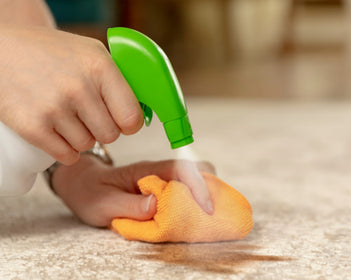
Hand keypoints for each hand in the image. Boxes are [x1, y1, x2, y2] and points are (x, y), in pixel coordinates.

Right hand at [0, 25, 143, 164]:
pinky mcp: (33, 127)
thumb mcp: (91, 52)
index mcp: (100, 67)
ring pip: (88, 145)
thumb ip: (118, 79)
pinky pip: (67, 155)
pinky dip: (65, 149)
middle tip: (88, 114)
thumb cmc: (52, 53)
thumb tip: (143, 111)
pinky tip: (57, 131)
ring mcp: (54, 108)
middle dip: (103, 128)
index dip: (129, 123)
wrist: (1, 51)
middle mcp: (79, 88)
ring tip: (67, 116)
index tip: (121, 120)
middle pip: (111, 135)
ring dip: (81, 136)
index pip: (132, 118)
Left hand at [51, 154, 215, 226]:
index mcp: (146, 171)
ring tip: (209, 217)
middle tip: (214, 212)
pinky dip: (197, 202)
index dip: (197, 186)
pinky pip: (188, 191)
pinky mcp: (165, 189)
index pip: (180, 170)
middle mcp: (159, 171)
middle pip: (197, 170)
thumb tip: (157, 204)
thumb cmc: (91, 193)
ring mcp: (164, 179)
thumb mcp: (103, 204)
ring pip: (196, 179)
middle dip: (211, 188)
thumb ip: (129, 205)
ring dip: (206, 196)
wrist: (84, 185)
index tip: (207, 208)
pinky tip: (195, 217)